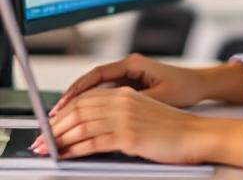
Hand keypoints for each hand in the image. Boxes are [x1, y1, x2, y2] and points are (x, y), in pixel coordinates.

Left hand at [32, 87, 242, 165]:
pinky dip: (74, 151)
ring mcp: (125, 118)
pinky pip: (93, 143)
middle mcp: (123, 101)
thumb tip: (91, 124)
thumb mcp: (143, 111)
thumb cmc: (170, 127)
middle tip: (41, 140)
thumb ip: (119, 112)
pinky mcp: (128, 137)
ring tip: (47, 150)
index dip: (64, 110)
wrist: (193, 134)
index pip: (86, 97)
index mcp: (126, 93)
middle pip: (79, 110)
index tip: (50, 123)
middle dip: (55, 126)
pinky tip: (65, 156)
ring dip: (59, 139)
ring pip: (82, 126)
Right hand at [50, 53, 208, 114]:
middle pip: (93, 80)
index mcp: (134, 63)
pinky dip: (95, 103)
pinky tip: (84, 118)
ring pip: (98, 87)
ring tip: (64, 118)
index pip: (97, 74)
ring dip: (82, 101)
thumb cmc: (183, 87)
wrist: (199, 84)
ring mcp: (130, 75)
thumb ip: (135, 101)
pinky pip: (107, 93)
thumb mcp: (158, 96)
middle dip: (74, 96)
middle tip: (56, 114)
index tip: (64, 103)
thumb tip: (112, 110)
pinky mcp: (132, 84)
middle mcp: (129, 66)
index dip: (78, 89)